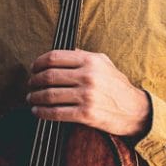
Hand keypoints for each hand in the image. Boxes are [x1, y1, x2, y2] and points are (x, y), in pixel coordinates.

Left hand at [26, 49, 149, 136]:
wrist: (135, 111)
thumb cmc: (117, 87)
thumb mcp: (105, 64)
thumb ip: (85, 55)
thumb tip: (65, 52)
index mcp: (91, 60)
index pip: (55, 57)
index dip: (38, 63)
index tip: (33, 68)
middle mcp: (88, 76)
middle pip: (49, 76)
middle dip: (34, 81)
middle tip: (30, 85)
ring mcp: (87, 96)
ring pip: (50, 95)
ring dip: (35, 97)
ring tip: (31, 98)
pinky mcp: (86, 114)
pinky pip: (56, 113)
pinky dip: (42, 112)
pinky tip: (37, 111)